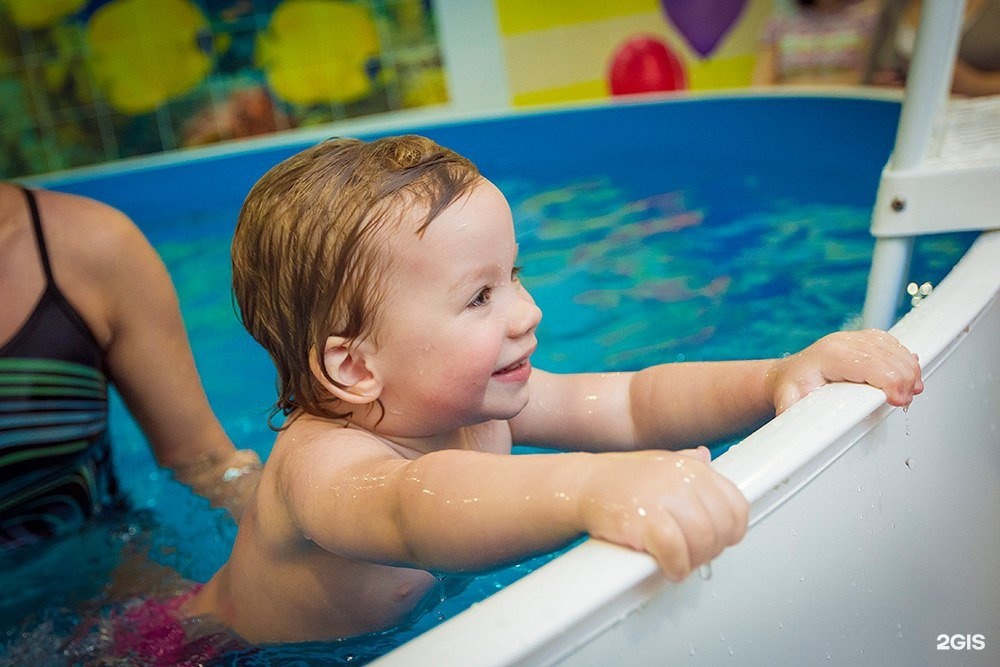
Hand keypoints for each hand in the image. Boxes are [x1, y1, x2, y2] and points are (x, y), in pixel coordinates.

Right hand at [579, 446, 747, 580]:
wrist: (581, 485)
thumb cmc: (618, 478)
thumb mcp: (657, 462)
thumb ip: (686, 463)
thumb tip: (706, 457)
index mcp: (692, 468)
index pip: (736, 506)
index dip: (731, 531)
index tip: (717, 541)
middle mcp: (684, 480)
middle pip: (721, 528)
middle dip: (711, 550)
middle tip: (693, 556)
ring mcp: (665, 498)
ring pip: (703, 541)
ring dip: (693, 561)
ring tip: (679, 564)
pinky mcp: (645, 519)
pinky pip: (676, 552)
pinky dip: (676, 567)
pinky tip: (669, 568)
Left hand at [768, 329, 922, 413]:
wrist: (785, 375)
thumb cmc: (790, 389)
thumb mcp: (789, 404)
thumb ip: (797, 417)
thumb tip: (802, 434)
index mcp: (828, 356)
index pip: (870, 364)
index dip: (890, 382)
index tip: (899, 400)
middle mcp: (842, 342)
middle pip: (887, 355)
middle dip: (903, 379)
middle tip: (905, 401)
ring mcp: (853, 338)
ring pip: (892, 347)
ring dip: (908, 368)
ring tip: (911, 390)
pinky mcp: (861, 339)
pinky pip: (890, 343)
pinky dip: (903, 357)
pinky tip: (908, 373)